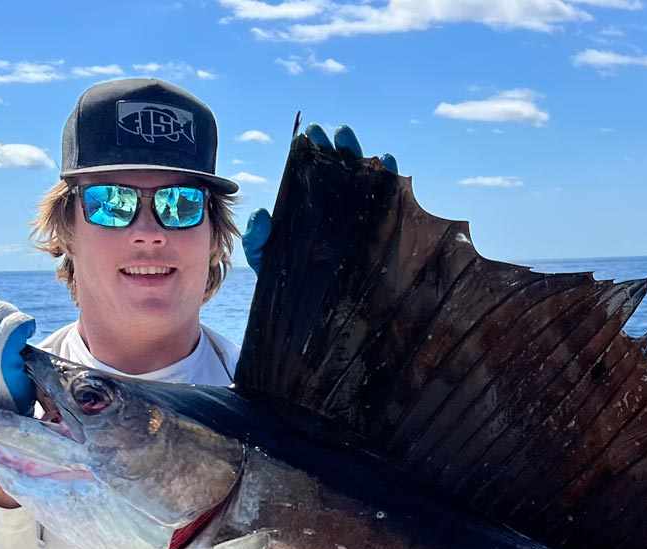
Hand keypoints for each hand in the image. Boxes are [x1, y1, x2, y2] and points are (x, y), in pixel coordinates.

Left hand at [241, 124, 398, 271]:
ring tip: (349, 140)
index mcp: (308, 207)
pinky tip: (387, 162)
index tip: (306, 136)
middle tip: (324, 134)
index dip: (309, 151)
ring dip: (358, 153)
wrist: (316, 315)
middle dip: (333, 146)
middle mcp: (334, 206)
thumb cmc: (289, 285)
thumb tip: (261, 214)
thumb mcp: (265, 261)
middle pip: (338, 167)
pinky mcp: (379, 229)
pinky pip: (388, 199)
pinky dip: (390, 176)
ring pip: (363, 176)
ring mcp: (358, 216)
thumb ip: (257, 239)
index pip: (310, 172)